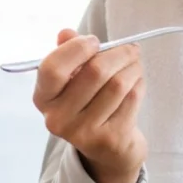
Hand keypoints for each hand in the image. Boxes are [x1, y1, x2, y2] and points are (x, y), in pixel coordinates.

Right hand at [33, 29, 147, 182]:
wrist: (108, 149)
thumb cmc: (89, 104)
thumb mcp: (72, 80)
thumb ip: (68, 55)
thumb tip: (66, 33)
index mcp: (43, 98)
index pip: (52, 68)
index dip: (77, 49)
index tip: (94, 41)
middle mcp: (58, 118)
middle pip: (94, 72)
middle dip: (118, 53)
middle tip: (131, 49)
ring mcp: (83, 132)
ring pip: (118, 84)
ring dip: (133, 68)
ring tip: (135, 64)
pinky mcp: (110, 139)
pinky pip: (132, 99)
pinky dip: (139, 84)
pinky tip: (137, 83)